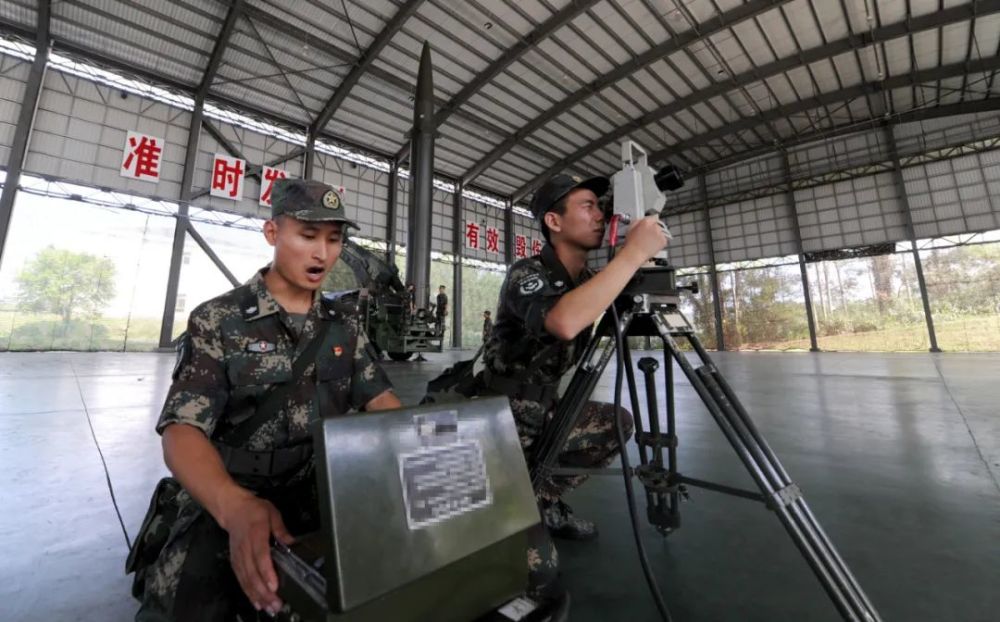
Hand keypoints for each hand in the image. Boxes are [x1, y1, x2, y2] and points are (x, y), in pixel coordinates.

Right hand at [220, 493, 294, 614]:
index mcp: (255, 534)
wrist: (232, 509)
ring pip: (246, 579)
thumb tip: (291, 542)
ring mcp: (238, 556)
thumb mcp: (271, 513)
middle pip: (253, 573)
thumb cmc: (254, 510)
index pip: (260, 556)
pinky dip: (248, 593)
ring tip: (268, 607)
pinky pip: (241, 580)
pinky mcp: (235, 562)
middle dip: (264, 591)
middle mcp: (245, 548)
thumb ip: (281, 529)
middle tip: (275, 604)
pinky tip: (256, 602)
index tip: (274, 585)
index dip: (266, 572)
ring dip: (257, 595)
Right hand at [622, 215, 668, 263]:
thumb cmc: (631, 244)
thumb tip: (643, 220)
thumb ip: (638, 222)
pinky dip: (660, 242)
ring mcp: (660, 233)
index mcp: (646, 222)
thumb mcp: (631, 228)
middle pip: (656, 225)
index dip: (649, 224)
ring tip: (649, 242)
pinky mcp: (664, 241)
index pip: (652, 218)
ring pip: (661, 232)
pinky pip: (664, 239)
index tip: (648, 227)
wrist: (635, 255)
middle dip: (653, 230)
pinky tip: (652, 245)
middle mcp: (654, 226)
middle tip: (647, 237)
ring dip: (656, 236)